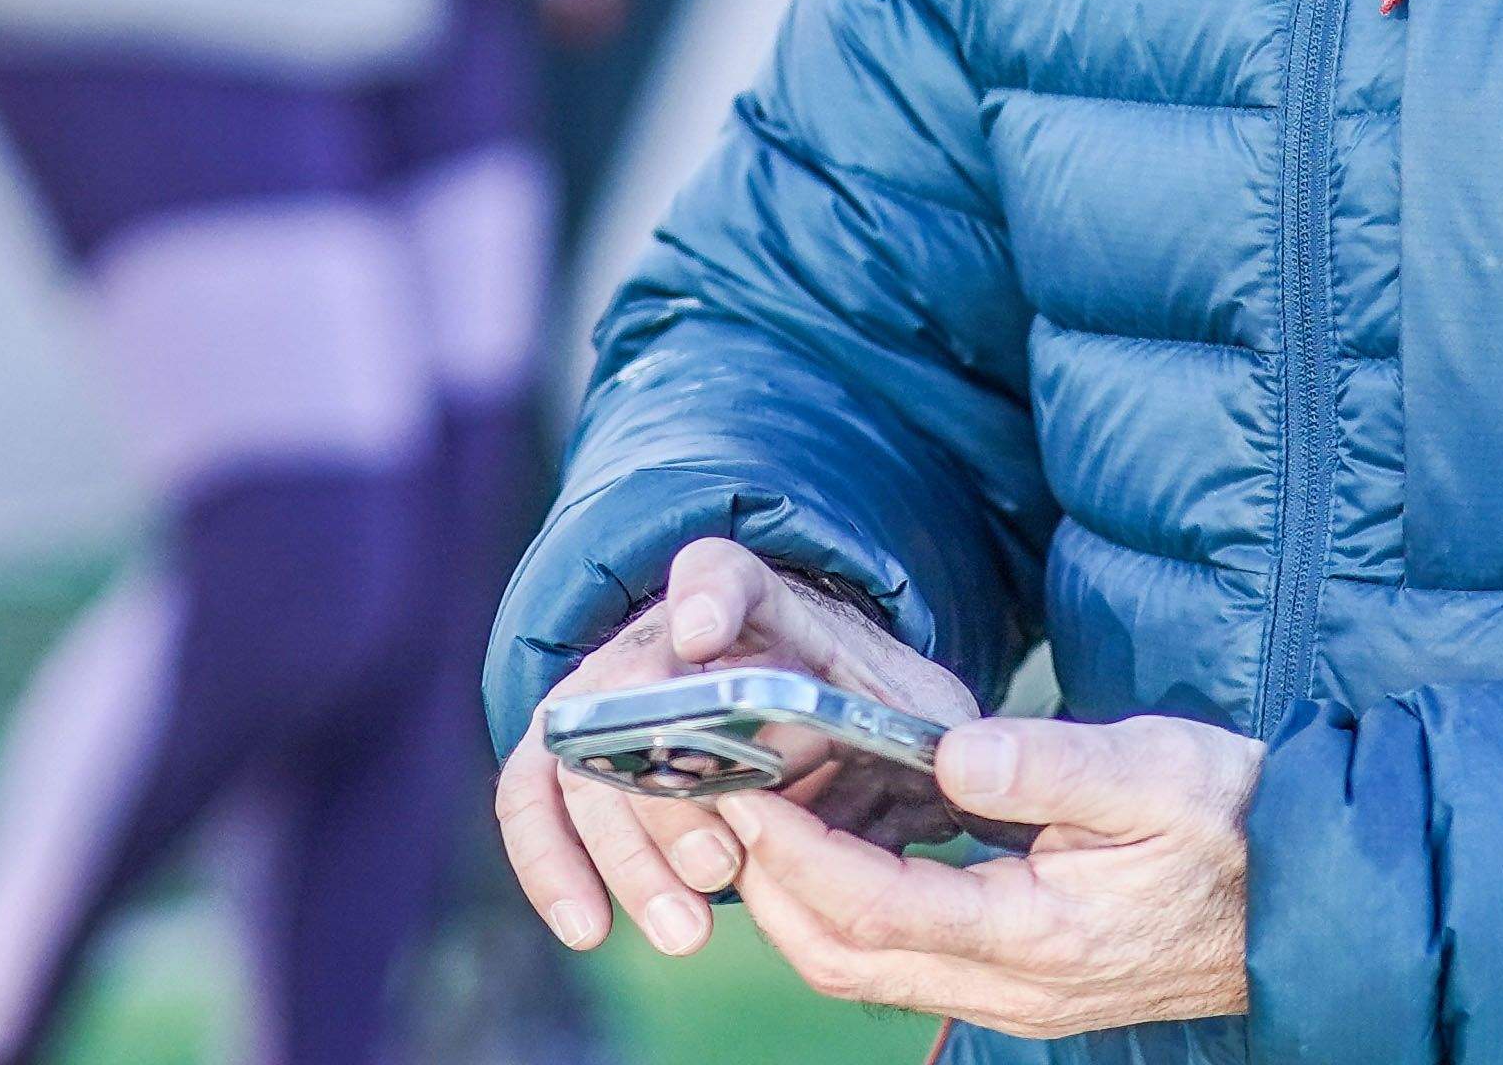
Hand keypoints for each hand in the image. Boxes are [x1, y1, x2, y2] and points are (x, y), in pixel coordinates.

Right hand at [495, 537, 976, 956]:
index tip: (702, 634)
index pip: (724, 573)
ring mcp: (608, 690)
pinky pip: (535, 799)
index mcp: (759, 607)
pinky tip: (588, 930)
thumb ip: (929, 727)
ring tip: (686, 926)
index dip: (709, 596)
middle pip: (637, 689)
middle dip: (669, 786)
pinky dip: (553, 866)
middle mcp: (664, 637)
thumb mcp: (910, 704)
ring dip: (625, 849)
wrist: (804, 712)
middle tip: (718, 863)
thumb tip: (968, 769)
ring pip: (583, 756)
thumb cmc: (861, 710)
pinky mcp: (571, 752)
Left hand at [714, 709, 1260, 1032]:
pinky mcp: (1021, 986)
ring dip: (804, 906)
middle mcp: (1014, 987)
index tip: (748, 792)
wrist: (1300, 897)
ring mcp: (1016, 997)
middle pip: (846, 963)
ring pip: (868, 974)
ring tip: (773, 821)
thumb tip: (949, 752)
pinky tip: (849, 844)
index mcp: (1038, 934)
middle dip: (772, 890)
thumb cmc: (1230, 823)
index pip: (877, 907)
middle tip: (734, 805)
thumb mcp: (1152, 768)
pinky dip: (854, 913)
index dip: (796, 853)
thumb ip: (1046, 763)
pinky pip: (908, 965)